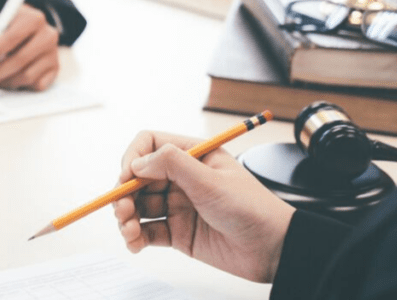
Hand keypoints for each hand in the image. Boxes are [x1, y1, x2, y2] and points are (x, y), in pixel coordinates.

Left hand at [0, 4, 58, 91]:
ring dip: (4, 82)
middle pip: (20, 60)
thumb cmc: (5, 30)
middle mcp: (48, 35)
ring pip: (26, 76)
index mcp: (33, 19)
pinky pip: (35, 85)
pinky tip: (9, 78)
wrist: (26, 34)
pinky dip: (18, 85)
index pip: (11, 38)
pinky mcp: (55, 71)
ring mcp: (54, 54)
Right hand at [113, 131, 295, 282]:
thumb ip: (172, 165)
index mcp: (192, 155)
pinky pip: (147, 231)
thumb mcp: (211, 181)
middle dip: (124, 193)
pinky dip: (135, 237)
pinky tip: (135, 243)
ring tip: (129, 231)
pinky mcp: (177, 231)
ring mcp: (177, 205)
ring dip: (126, 218)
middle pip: (137, 178)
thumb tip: (137, 163)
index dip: (133, 159)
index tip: (127, 178)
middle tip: (122, 211)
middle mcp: (181, 178)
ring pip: (138, 206)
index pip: (149, 145)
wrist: (274, 250)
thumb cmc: (252, 209)